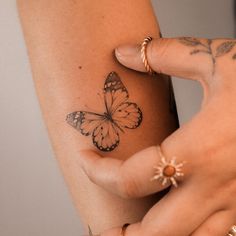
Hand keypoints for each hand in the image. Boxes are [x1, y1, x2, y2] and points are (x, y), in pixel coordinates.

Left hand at [79, 37, 235, 235]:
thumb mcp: (217, 60)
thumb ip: (165, 55)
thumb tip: (122, 52)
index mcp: (203, 149)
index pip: (131, 178)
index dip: (98, 171)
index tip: (84, 157)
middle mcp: (218, 185)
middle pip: (156, 233)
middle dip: (124, 234)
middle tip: (103, 223)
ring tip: (132, 229)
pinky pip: (213, 235)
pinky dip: (187, 234)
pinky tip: (174, 219)